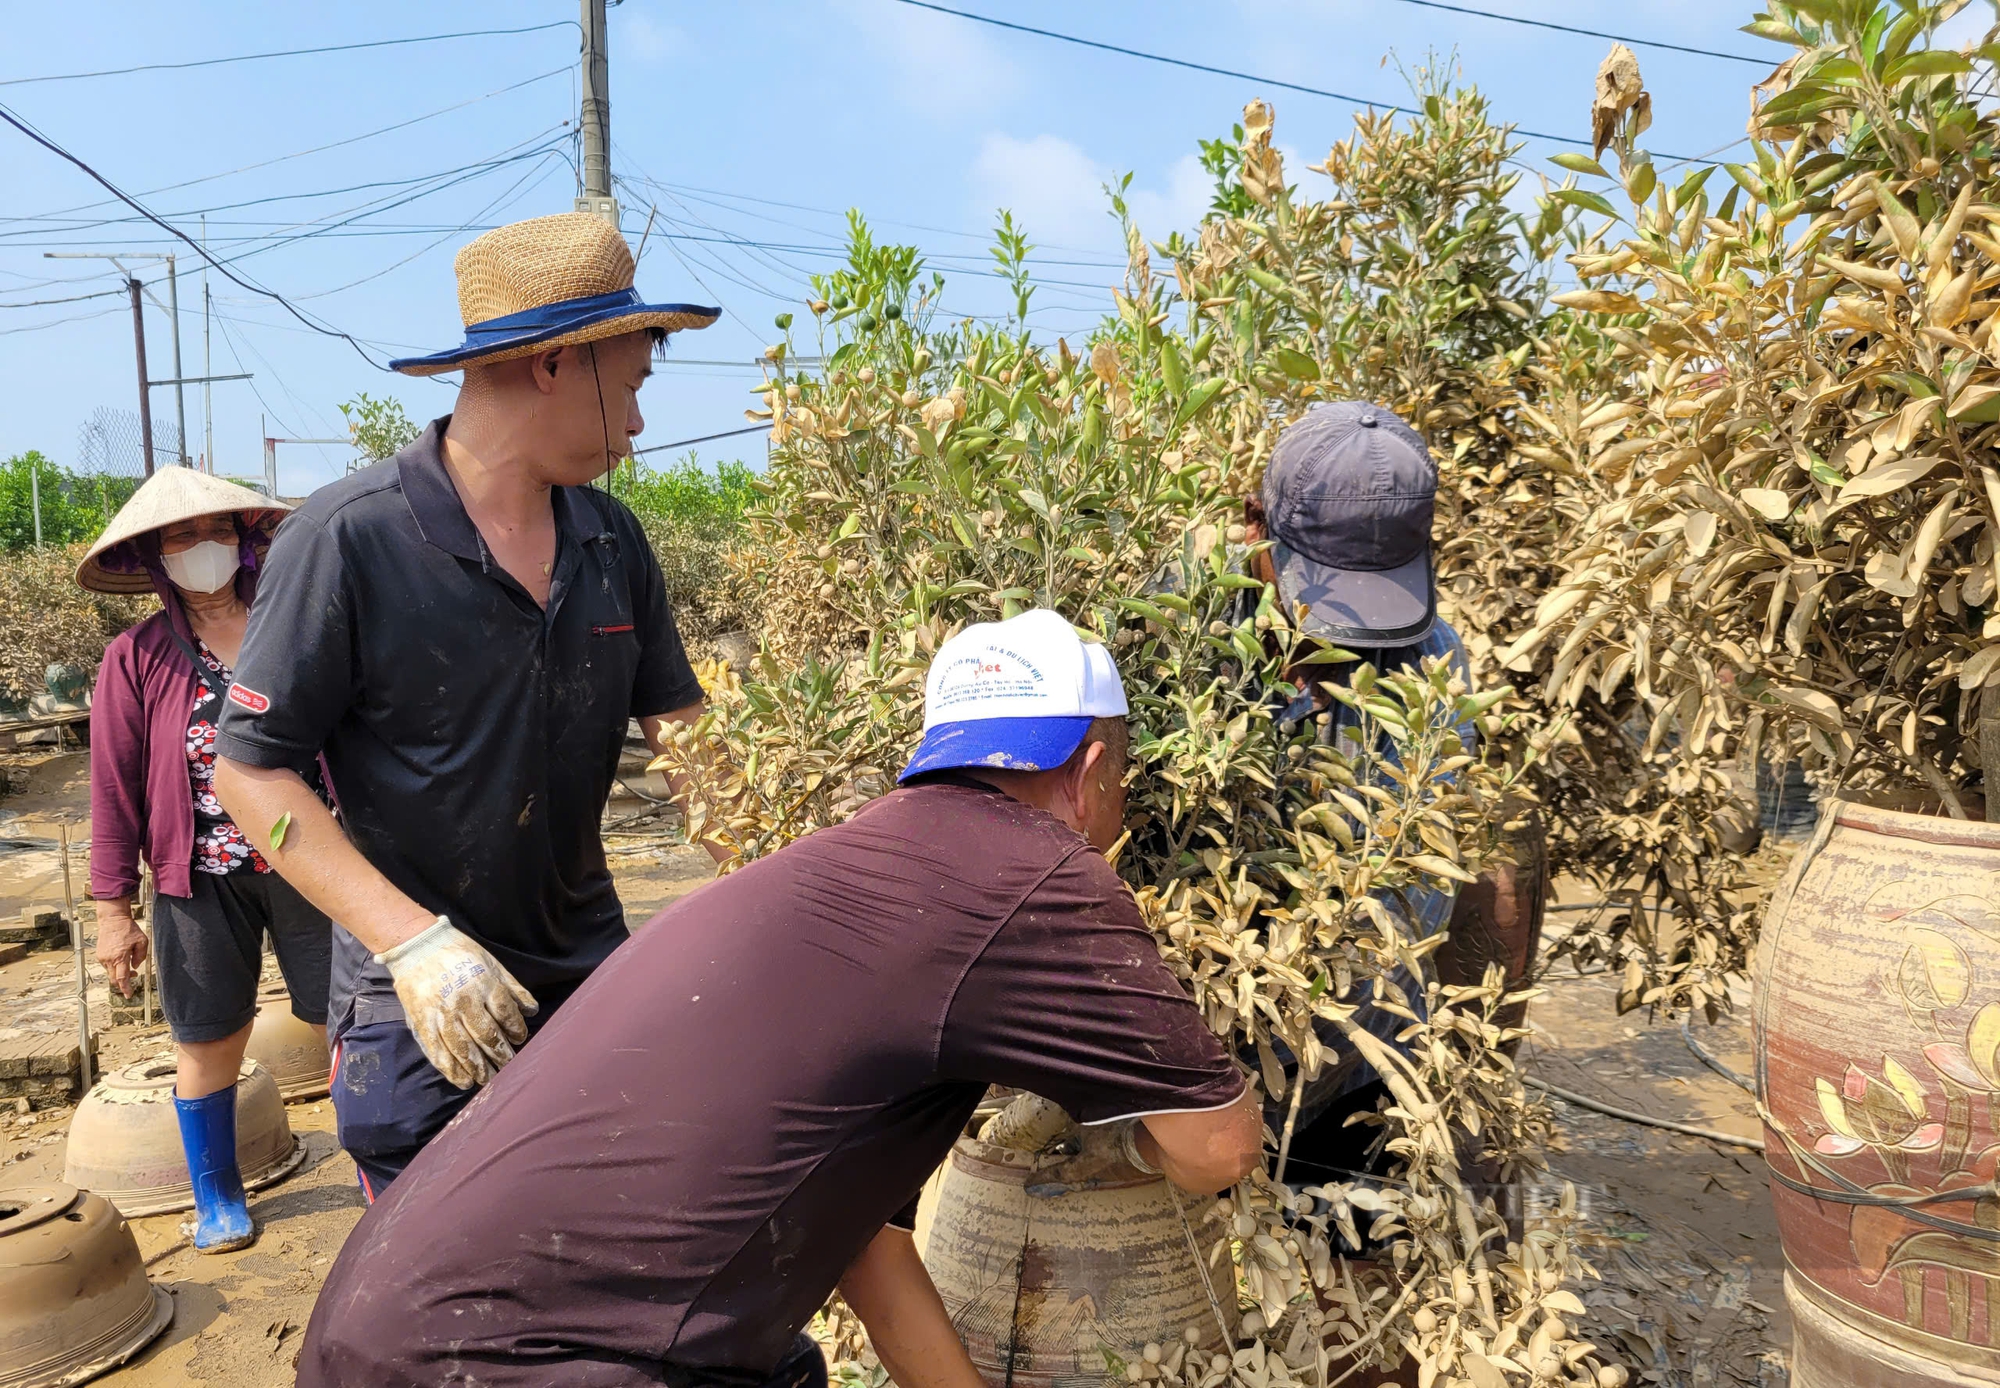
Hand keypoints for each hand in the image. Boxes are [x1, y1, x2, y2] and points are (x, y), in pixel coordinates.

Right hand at [93, 904, 147, 997]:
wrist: (112, 920)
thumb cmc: (129, 929)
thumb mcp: (142, 941)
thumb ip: (141, 956)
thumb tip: (135, 967)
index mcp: (120, 957)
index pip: (121, 978)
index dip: (125, 988)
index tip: (128, 995)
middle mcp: (109, 959)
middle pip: (113, 979)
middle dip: (123, 983)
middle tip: (134, 978)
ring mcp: (102, 957)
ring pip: (110, 973)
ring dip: (119, 973)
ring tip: (129, 963)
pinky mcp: (99, 955)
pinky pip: (107, 966)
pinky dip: (114, 966)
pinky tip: (120, 958)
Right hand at [374, 917, 537, 1088]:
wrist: (416, 947)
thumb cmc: (459, 954)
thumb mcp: (492, 963)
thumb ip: (512, 988)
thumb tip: (532, 1011)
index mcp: (484, 983)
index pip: (506, 1014)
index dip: (516, 1030)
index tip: (519, 1040)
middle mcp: (463, 1001)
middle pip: (487, 1035)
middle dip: (501, 1055)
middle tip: (509, 1067)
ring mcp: (441, 1014)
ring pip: (463, 1049)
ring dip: (479, 1069)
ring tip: (490, 1080)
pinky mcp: (421, 1024)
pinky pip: (438, 1053)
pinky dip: (452, 1070)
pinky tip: (464, 1081)